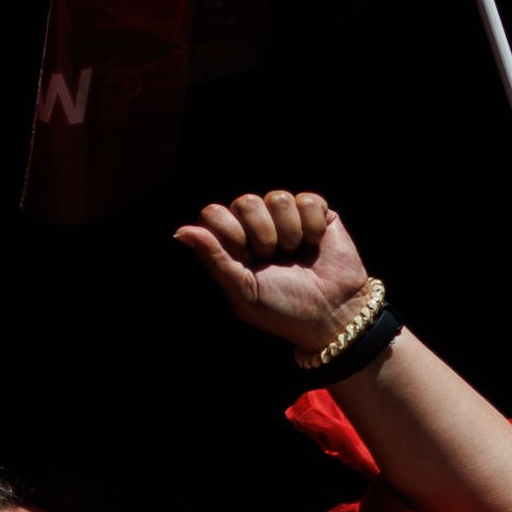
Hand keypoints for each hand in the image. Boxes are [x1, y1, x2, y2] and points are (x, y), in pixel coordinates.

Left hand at [170, 188, 374, 352]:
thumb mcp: (243, 290)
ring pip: (278, 198)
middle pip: (246, 201)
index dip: (229, 231)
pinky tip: (315, 245)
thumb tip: (179, 231)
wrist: (332, 313)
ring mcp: (286, 217)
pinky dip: (312, 227)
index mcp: (233, 244)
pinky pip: (308, 200)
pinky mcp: (317, 213)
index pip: (214, 213)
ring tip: (296, 255)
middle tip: (273, 259)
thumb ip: (213, 258)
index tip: (246, 256)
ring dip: (289, 233)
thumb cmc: (283, 309)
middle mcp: (257, 226)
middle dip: (262, 234)